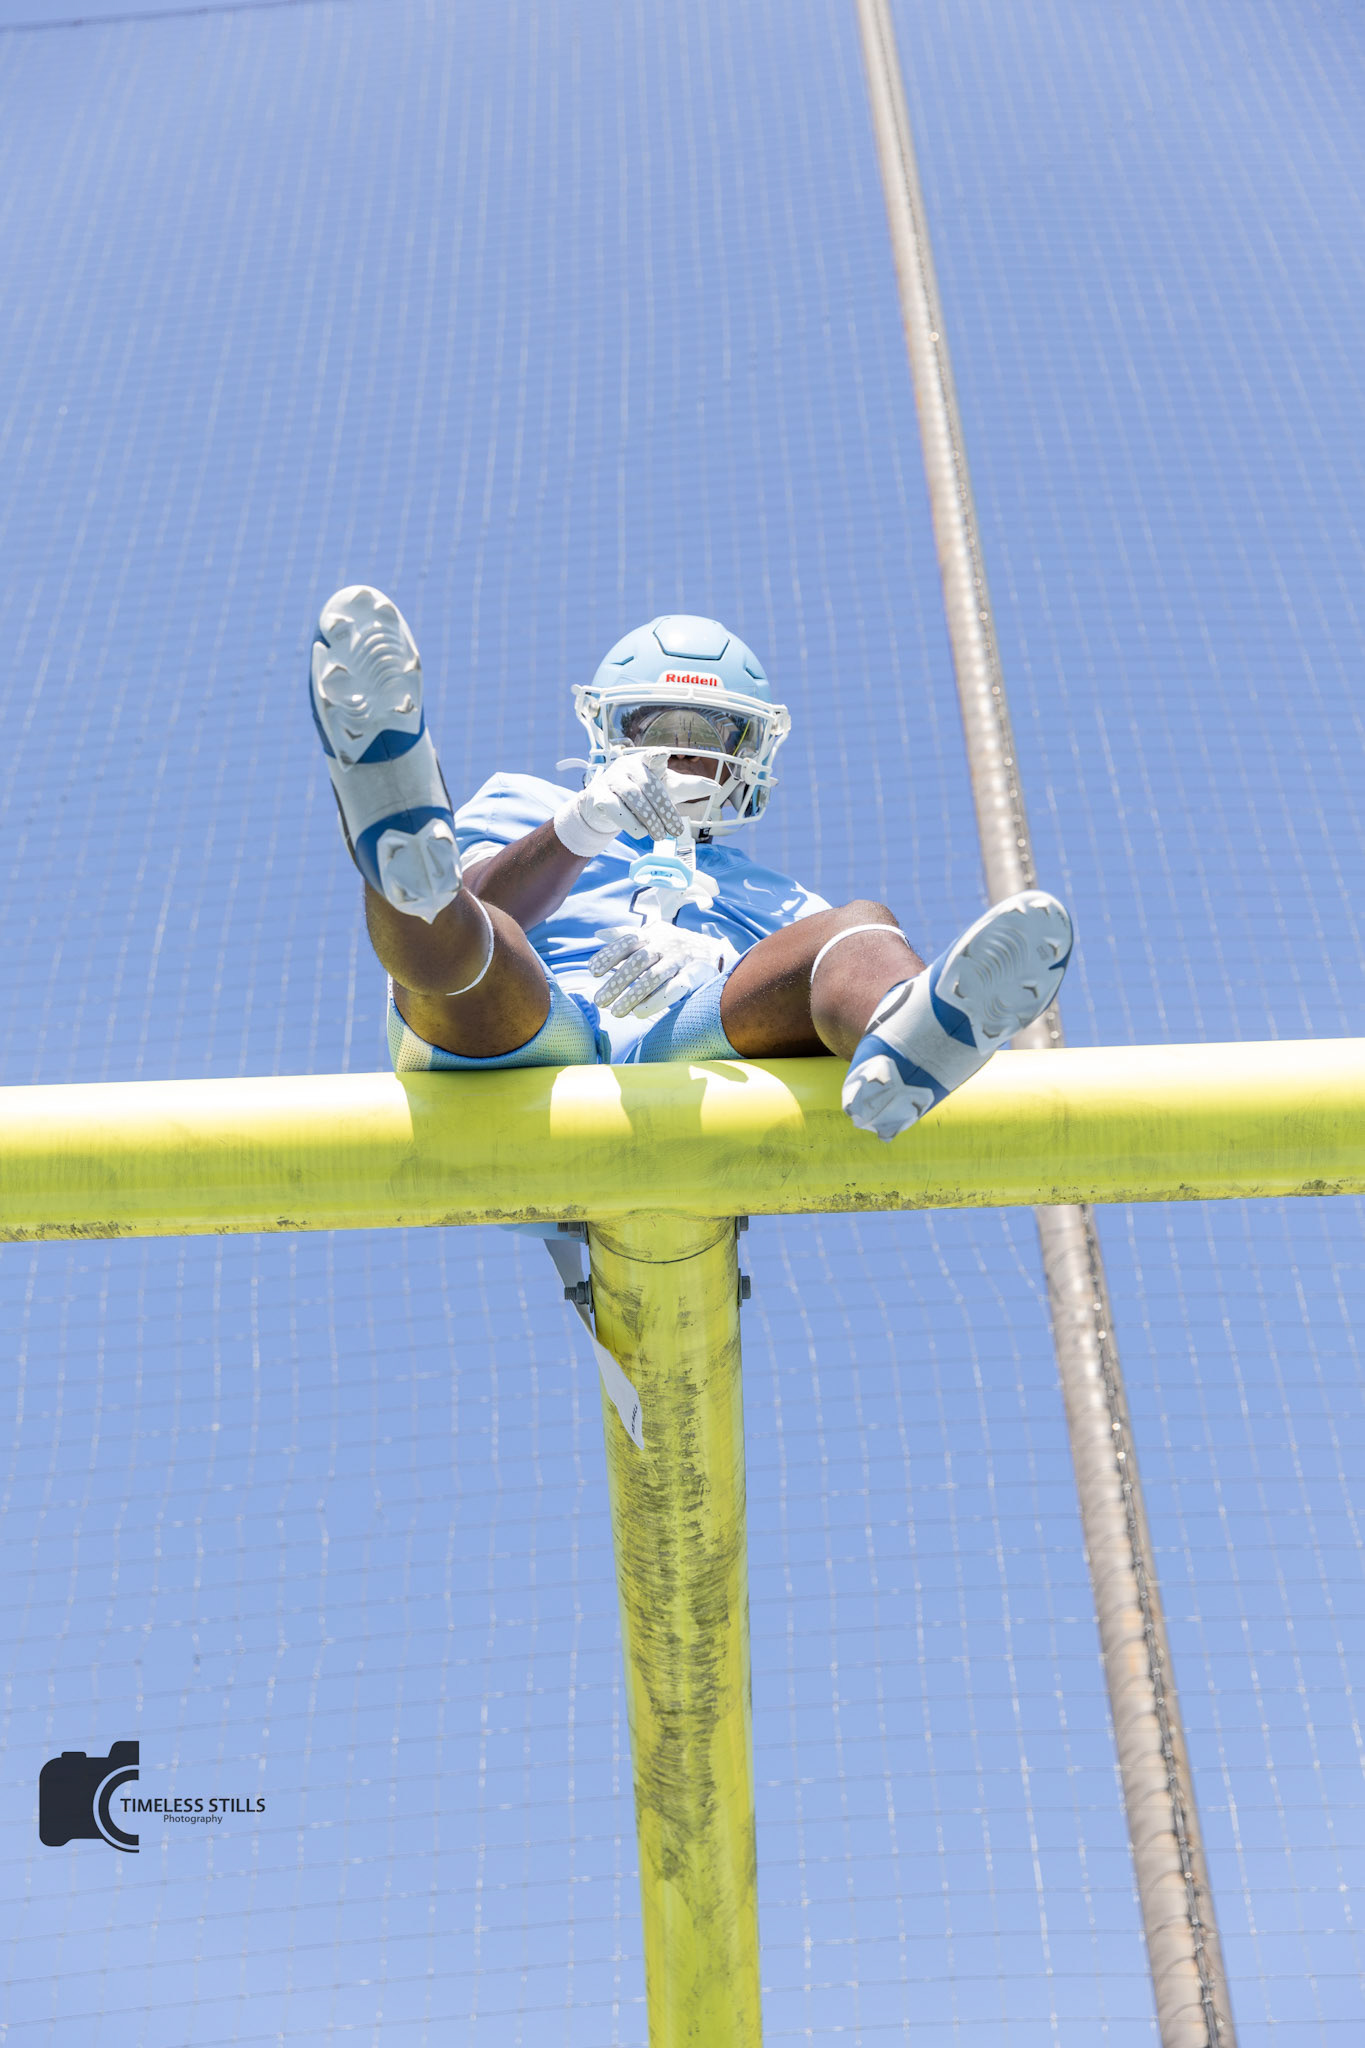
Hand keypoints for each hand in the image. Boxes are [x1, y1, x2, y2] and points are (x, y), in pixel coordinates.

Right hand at [554, 751, 684, 855]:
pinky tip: (640, 833)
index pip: (652, 756)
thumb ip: (689, 787)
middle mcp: (627, 766)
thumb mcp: (666, 790)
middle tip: (676, 831)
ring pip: (633, 798)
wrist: (606, 809)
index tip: (664, 755)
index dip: (657, 756)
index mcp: (645, 761)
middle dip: (665, 811)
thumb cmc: (642, 796)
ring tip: (660, 836)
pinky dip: (631, 824)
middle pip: (650, 786)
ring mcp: (611, 779)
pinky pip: (615, 809)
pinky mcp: (598, 796)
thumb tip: (716, 787)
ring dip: (650, 820)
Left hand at [589, 922, 728, 1017]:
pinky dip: (656, 1002)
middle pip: (638, 962)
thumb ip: (626, 935)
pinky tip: (639, 1013)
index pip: (628, 941)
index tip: (593, 972)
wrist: (714, 952)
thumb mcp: (654, 934)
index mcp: (653, 934)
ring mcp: (680, 960)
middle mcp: (666, 945)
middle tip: (599, 1001)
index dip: (609, 955)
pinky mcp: (693, 977)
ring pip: (654, 978)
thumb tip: (598, 935)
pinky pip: (674, 990)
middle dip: (617, 982)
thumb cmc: (674, 945)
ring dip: (632, 996)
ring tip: (616, 1012)